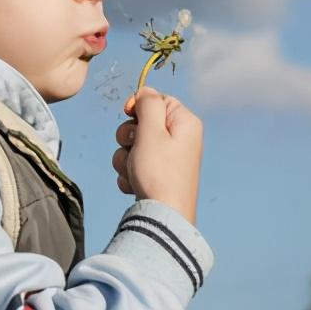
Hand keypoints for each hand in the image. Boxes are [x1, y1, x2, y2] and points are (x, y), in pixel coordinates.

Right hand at [112, 86, 203, 223]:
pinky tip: (135, 184)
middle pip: (141, 123)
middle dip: (128, 137)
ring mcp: (169, 158)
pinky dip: (130, 173)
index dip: (138, 106)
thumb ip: (148, 104)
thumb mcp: (152, 130)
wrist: (162, 217)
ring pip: (133, 145)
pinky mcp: (158, 175)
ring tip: (134, 172)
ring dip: (125, 158)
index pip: (156, 100)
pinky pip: (135, 164)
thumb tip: (146, 92)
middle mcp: (180, 138)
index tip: (128, 114)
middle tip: (135, 150)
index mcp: (185, 122)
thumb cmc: (159, 173)